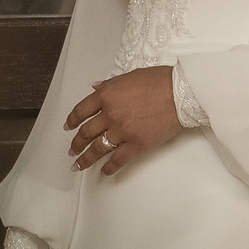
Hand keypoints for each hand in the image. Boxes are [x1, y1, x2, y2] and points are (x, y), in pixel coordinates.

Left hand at [66, 65, 181, 177]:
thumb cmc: (159, 81)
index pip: (82, 110)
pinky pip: (119, 160)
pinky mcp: (137, 144)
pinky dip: (110, 168)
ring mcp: (122, 131)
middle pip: (86, 132)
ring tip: (78, 165)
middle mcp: (110, 114)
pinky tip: (104, 172)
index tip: (69, 127)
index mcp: (106, 95)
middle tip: (72, 150)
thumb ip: (110, 84)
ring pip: (98, 148)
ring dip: (86, 158)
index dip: (72, 120)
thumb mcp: (129, 76)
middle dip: (76, 143)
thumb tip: (95, 87)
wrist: (180, 93)